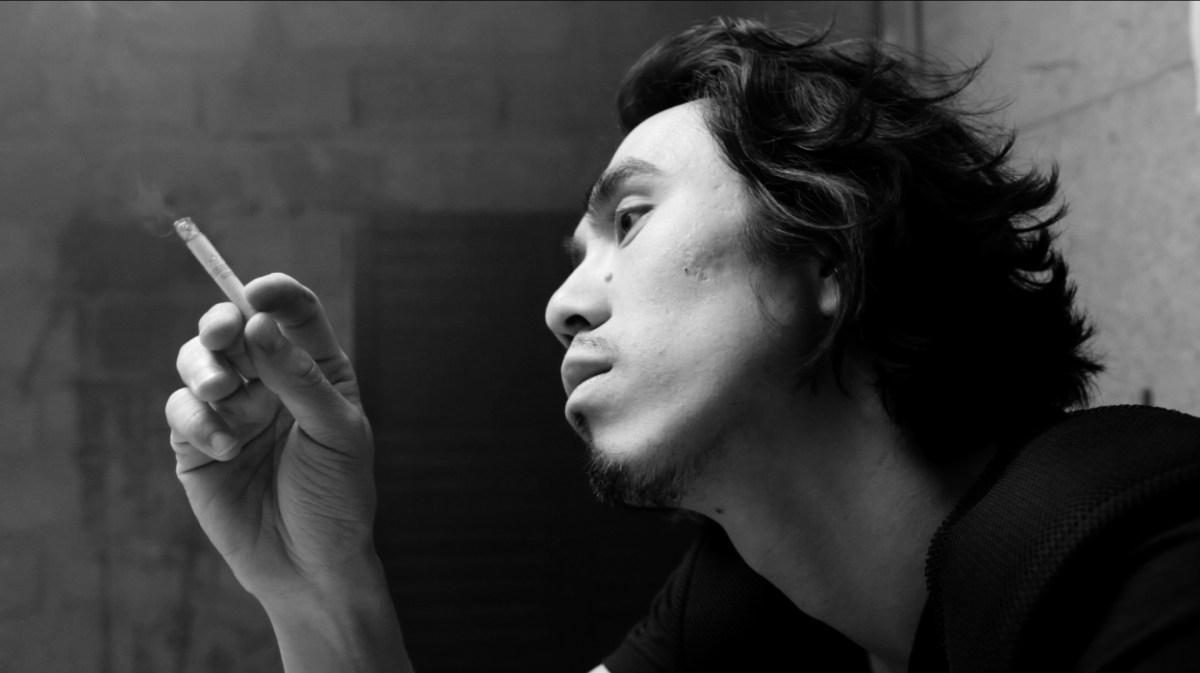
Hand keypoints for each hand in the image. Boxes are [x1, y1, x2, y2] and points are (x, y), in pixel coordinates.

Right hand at [165, 273, 379, 602]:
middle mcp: (270, 381)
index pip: (292, 313)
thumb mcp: (335, 432)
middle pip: (234, 327)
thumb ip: (298, 378)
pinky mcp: (196, 443)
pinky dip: (197, 422)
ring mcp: (232, 410)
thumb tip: (257, 324)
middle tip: (223, 333)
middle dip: (222, 322)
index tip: (257, 293)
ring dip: (204, 368)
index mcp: (315, 369)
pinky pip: (181, 411)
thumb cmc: (336, 496)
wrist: (309, 565)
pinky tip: (225, 451)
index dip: (274, 294)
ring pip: (199, 361)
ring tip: (222, 394)